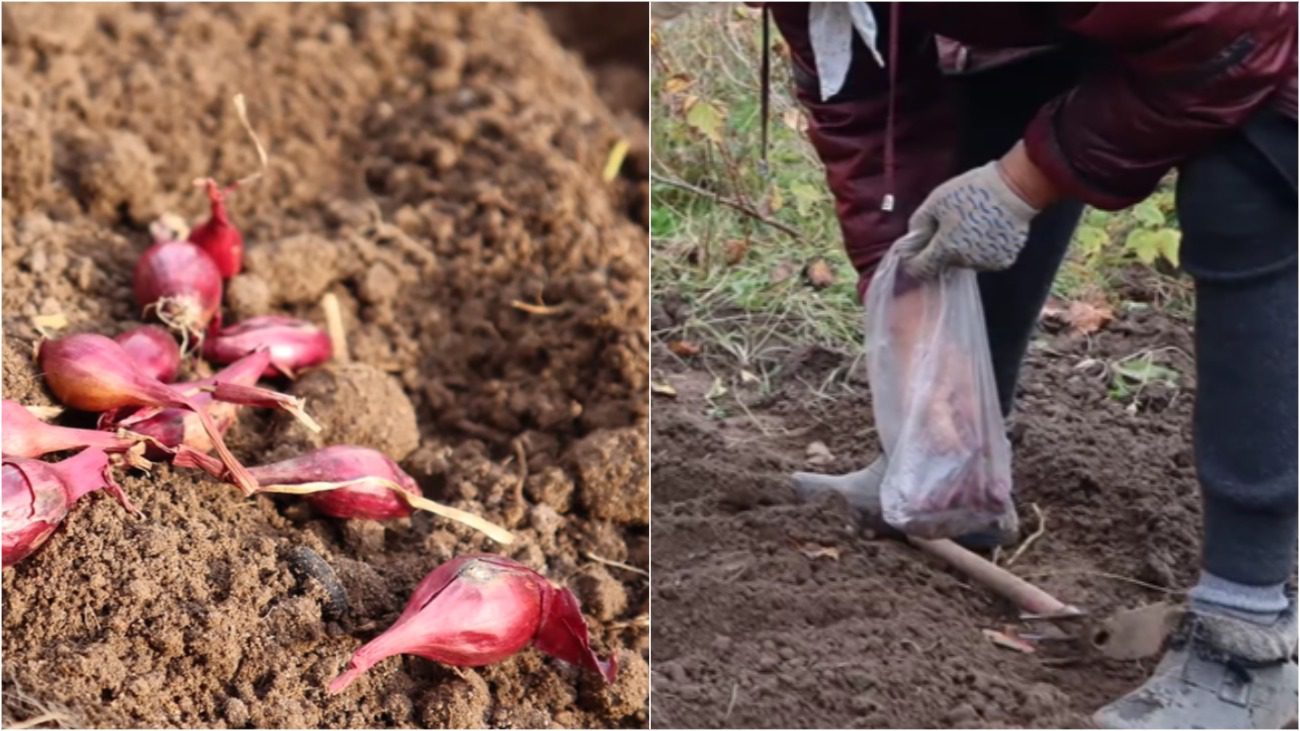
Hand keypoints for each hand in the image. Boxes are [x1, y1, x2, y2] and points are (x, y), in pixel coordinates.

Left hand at [896, 160, 1039, 277]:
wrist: (1013, 188)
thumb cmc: (971, 191)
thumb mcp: (936, 200)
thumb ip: (919, 223)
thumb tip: (913, 238)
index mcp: (945, 249)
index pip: (921, 269)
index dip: (914, 260)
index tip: (916, 250)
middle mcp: (965, 262)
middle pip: (945, 263)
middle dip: (943, 248)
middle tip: (951, 226)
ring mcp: (987, 263)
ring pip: (967, 261)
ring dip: (965, 249)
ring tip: (973, 224)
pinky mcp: (1005, 260)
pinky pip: (987, 259)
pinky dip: (984, 249)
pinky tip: (989, 229)